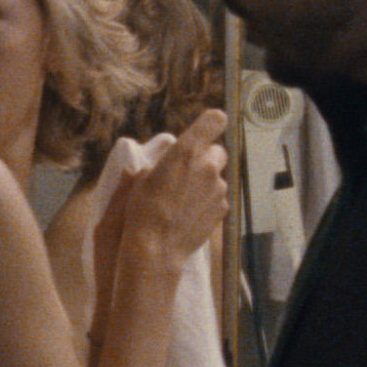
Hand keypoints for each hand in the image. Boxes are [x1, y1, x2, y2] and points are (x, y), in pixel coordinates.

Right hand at [117, 108, 229, 263]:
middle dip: (205, 158)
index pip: (215, 120)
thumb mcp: (143, 175)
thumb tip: (172, 155)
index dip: (210, 123)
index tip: (203, 131)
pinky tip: (189, 212)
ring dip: (205, 181)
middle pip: (217, 150)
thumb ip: (165, 159)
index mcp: (187, 151)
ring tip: (183, 198)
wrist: (157, 246)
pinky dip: (207, 200)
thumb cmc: (143, 208)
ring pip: (217, 176)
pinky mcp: (223, 208)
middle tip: (186, 172)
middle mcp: (208, 166)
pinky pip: (218, 196)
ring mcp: (219, 188)